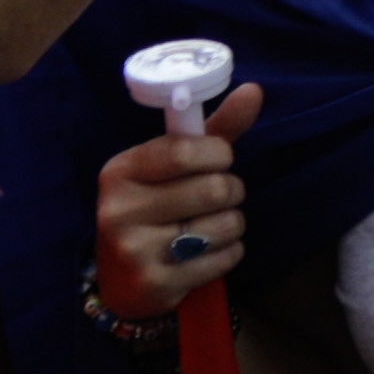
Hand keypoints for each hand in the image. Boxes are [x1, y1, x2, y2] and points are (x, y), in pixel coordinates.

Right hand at [95, 81, 264, 321]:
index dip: (219, 155)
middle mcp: (119, 209)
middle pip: (215, 189)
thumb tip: (254, 90)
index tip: (217, 161)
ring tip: (208, 227)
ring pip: (227, 224)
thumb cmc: (157, 207)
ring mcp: (133, 249)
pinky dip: (228, 253)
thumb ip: (216, 129)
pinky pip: (226, 258)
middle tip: (216, 199)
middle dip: (231, 191)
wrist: (122, 279)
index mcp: (120, 171)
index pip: (186, 150)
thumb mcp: (176, 165)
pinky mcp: (155, 283)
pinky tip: (203, 255)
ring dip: (232, 224)